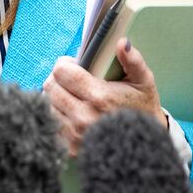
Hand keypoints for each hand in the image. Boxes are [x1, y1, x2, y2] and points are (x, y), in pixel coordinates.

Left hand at [42, 37, 165, 155]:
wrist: (144, 146)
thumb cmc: (142, 109)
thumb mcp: (143, 82)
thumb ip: (133, 60)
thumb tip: (122, 42)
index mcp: (99, 97)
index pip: (60, 71)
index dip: (65, 64)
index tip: (74, 65)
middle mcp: (83, 117)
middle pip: (50, 86)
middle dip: (59, 79)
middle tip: (73, 80)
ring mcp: (75, 135)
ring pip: (48, 105)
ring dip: (57, 98)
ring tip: (74, 97)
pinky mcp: (70, 149)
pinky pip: (51, 124)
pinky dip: (58, 116)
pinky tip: (71, 114)